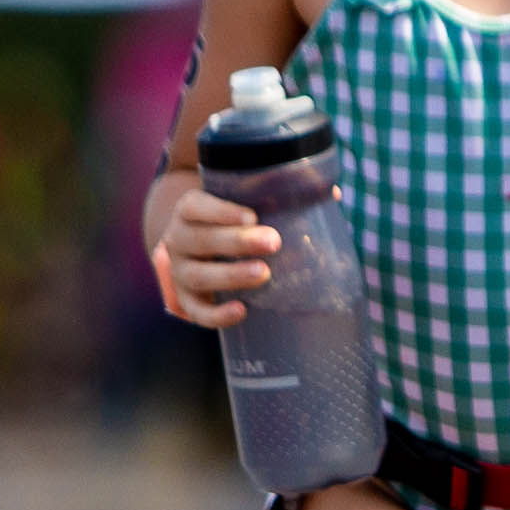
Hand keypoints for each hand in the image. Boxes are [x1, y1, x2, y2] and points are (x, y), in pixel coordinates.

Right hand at [153, 182, 276, 328]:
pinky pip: (197, 311)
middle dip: (237, 242)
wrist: (202, 251)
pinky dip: (217, 315)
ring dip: (230, 275)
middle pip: (201, 240)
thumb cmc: (233, 222)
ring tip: (263, 273)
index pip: (196, 207)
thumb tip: (331, 193)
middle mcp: (178, 239)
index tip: (252, 216)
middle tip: (273, 242)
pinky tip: (242, 310)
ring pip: (198, 275)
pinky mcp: (186, 300)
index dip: (221, 212)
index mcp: (189, 210)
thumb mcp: (245, 204)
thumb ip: (278, 196)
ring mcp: (179, 272)